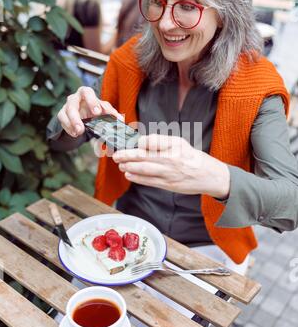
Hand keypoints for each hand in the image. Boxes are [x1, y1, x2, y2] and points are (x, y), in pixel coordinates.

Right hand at [57, 86, 123, 136]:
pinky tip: (75, 134)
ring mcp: (67, 105)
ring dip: (74, 122)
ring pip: (68, 111)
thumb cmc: (94, 111)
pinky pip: (63, 119)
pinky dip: (68, 128)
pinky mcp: (62, 114)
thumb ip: (111, 114)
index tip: (98, 112)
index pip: (88, 93)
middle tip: (86, 123)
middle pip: (73, 101)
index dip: (93, 101)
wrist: (82, 118)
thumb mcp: (103, 112)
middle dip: (80, 112)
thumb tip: (121, 119)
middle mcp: (76, 97)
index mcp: (87, 93)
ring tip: (79, 132)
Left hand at [113, 134, 229, 198]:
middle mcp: (172, 159)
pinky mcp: (168, 185)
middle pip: (144, 156)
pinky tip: (129, 174)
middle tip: (117, 154)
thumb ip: (161, 142)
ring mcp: (170, 173)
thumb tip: (141, 142)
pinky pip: (149, 181)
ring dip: (129, 167)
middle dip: (127, 155)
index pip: (152, 141)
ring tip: (121, 164)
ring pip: (144, 169)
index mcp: (175, 145)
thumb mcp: (180, 143)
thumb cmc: (192, 158)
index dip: (139, 142)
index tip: (131, 142)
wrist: (209, 176)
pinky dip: (137, 177)